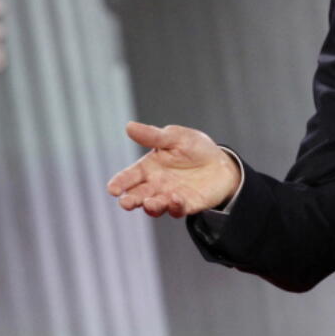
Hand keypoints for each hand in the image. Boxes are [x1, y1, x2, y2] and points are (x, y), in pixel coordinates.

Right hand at [107, 121, 240, 217]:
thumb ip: (153, 136)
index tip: (113, 189)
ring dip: (151, 206)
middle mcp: (155, 185)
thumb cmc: (194, 147)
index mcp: (148, 168)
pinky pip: (178, 209)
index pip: (128, 177)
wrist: (221, 162)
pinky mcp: (187, 204)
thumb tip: (129, 126)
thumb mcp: (176, 137)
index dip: (119, 183)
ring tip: (150, 203)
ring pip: (155, 206)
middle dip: (130, 200)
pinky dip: (175, 206)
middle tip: (126, 202)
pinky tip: (175, 199)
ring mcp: (170, 196)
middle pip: (137, 195)